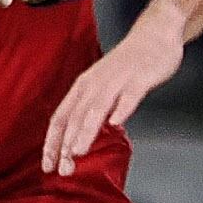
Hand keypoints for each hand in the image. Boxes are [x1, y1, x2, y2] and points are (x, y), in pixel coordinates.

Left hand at [43, 15, 179, 174]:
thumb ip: (91, 110)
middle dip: (66, 144)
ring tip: (78, 151)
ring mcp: (118, 80)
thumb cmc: (127, 64)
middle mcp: (96, 83)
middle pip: (76, 116)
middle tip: (62, 168)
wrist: (154, 34)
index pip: (61, 117)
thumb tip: (76, 138)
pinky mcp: (139, 78)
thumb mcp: (102, 86)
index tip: (48, 165)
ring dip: (86, 130)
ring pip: (98, 107)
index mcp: (84, 86)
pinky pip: (130, 95)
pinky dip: (122, 108)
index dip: (52, 142)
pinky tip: (117, 123)